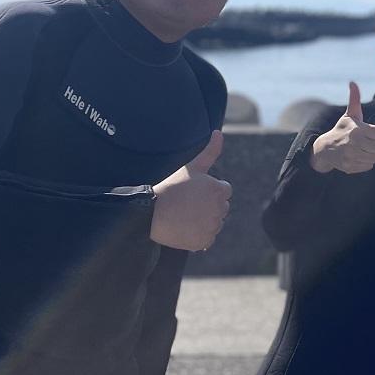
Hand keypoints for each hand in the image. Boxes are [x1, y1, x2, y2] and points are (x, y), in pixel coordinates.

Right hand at [151, 131, 230, 250]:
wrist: (150, 213)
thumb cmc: (171, 188)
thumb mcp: (192, 167)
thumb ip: (210, 151)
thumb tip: (218, 133)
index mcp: (220, 190)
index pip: (224, 191)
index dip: (208, 191)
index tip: (193, 192)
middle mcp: (220, 209)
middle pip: (221, 208)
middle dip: (208, 206)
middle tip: (187, 205)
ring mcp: (212, 227)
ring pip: (214, 224)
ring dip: (204, 222)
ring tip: (184, 216)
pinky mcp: (204, 242)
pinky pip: (207, 240)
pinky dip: (198, 236)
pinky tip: (184, 229)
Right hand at [310, 82, 374, 173]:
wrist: (325, 149)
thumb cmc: (342, 130)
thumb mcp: (349, 115)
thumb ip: (354, 99)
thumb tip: (352, 82)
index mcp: (358, 129)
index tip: (373, 134)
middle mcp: (355, 143)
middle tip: (369, 143)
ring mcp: (352, 156)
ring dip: (372, 154)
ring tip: (363, 149)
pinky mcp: (350, 167)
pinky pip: (369, 166)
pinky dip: (365, 163)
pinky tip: (358, 157)